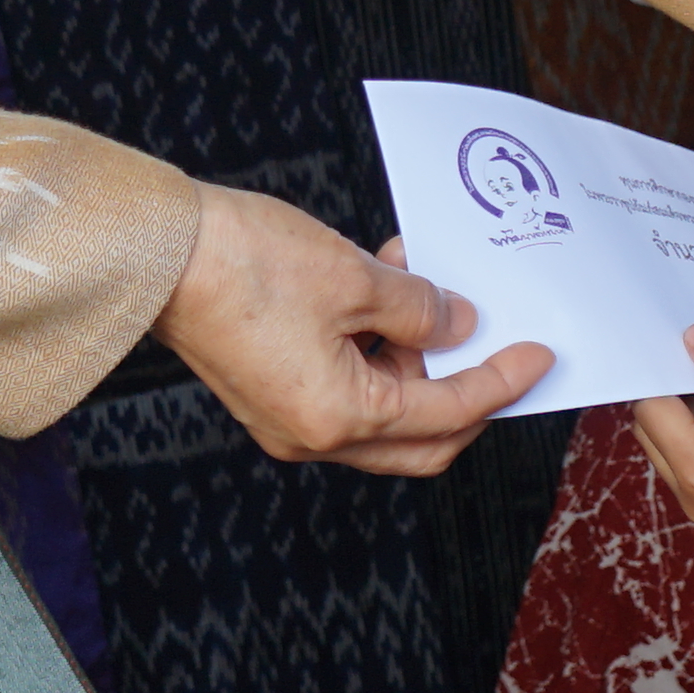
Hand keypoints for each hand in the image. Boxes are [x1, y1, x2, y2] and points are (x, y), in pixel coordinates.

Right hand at [155, 189, 548, 475]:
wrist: (156, 253)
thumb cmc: (242, 264)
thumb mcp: (355, 278)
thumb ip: (420, 310)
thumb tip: (456, 326)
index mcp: (339, 418)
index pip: (448, 412)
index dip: (500, 381)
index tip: (537, 356)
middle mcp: (312, 435)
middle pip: (420, 438)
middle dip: (466, 393)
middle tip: (500, 347)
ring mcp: (288, 419)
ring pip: (383, 410)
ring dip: (416, 361)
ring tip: (428, 289)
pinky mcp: (270, 391)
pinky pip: (346, 386)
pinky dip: (376, 350)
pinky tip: (383, 292)